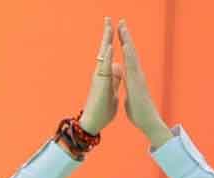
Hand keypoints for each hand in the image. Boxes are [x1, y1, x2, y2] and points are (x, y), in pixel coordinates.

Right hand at [78, 17, 122, 135]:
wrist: (95, 123)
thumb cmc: (103, 110)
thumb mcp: (112, 91)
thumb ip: (114, 80)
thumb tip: (118, 70)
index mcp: (106, 74)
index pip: (109, 53)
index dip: (112, 40)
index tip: (114, 28)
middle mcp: (101, 73)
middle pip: (104, 49)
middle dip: (107, 34)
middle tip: (109, 18)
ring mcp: (100, 77)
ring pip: (103, 55)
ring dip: (106, 40)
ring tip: (108, 25)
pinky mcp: (100, 84)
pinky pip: (104, 68)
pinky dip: (107, 57)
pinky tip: (109, 46)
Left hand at [118, 20, 171, 147]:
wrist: (148, 122)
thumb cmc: (139, 114)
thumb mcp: (131, 98)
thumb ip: (129, 90)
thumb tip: (129, 89)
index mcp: (133, 78)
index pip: (128, 58)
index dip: (125, 45)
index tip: (121, 34)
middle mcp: (137, 75)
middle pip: (131, 52)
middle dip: (126, 37)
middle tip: (122, 22)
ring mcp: (138, 77)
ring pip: (132, 55)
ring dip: (127, 40)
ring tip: (123, 26)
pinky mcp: (137, 82)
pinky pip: (132, 66)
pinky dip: (129, 54)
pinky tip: (125, 45)